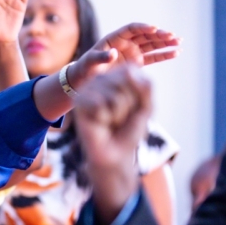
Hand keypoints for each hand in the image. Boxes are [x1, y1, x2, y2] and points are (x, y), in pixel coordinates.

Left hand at [68, 23, 179, 88]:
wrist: (86, 78)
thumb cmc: (86, 67)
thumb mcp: (91, 62)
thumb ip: (102, 57)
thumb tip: (114, 53)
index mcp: (115, 38)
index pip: (132, 29)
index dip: (143, 28)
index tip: (154, 28)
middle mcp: (126, 43)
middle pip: (145, 35)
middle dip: (158, 35)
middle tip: (172, 36)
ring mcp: (133, 52)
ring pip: (152, 45)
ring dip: (165, 43)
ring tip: (179, 42)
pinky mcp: (137, 62)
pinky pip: (153, 57)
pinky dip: (164, 55)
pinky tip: (176, 52)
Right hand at [74, 65, 150, 222]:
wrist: (115, 153)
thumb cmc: (129, 129)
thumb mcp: (146, 106)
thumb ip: (145, 86)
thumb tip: (128, 71)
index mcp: (116, 75)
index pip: (132, 71)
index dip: (139, 92)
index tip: (134, 106)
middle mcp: (100, 78)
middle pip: (125, 82)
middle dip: (129, 104)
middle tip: (120, 116)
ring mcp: (88, 89)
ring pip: (114, 96)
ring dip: (118, 114)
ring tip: (110, 120)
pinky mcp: (78, 102)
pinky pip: (100, 104)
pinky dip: (105, 118)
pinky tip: (99, 123)